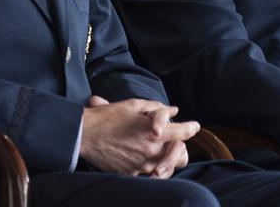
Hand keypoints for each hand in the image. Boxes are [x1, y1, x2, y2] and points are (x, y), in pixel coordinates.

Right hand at [79, 96, 198, 176]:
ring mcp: (142, 165)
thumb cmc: (109, 117)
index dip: (191, 128)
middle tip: (176, 140)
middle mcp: (152, 151)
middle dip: (180, 147)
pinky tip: (145, 158)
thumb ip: (157, 108)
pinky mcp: (132, 174)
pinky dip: (151, 166)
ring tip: (159, 148)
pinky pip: (149, 173)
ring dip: (166, 157)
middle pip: (180, 154)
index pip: (183, 133)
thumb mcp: (134, 105)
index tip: (194, 126)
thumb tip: (174, 111)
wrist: (85, 135)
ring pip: (166, 165)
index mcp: (155, 133)